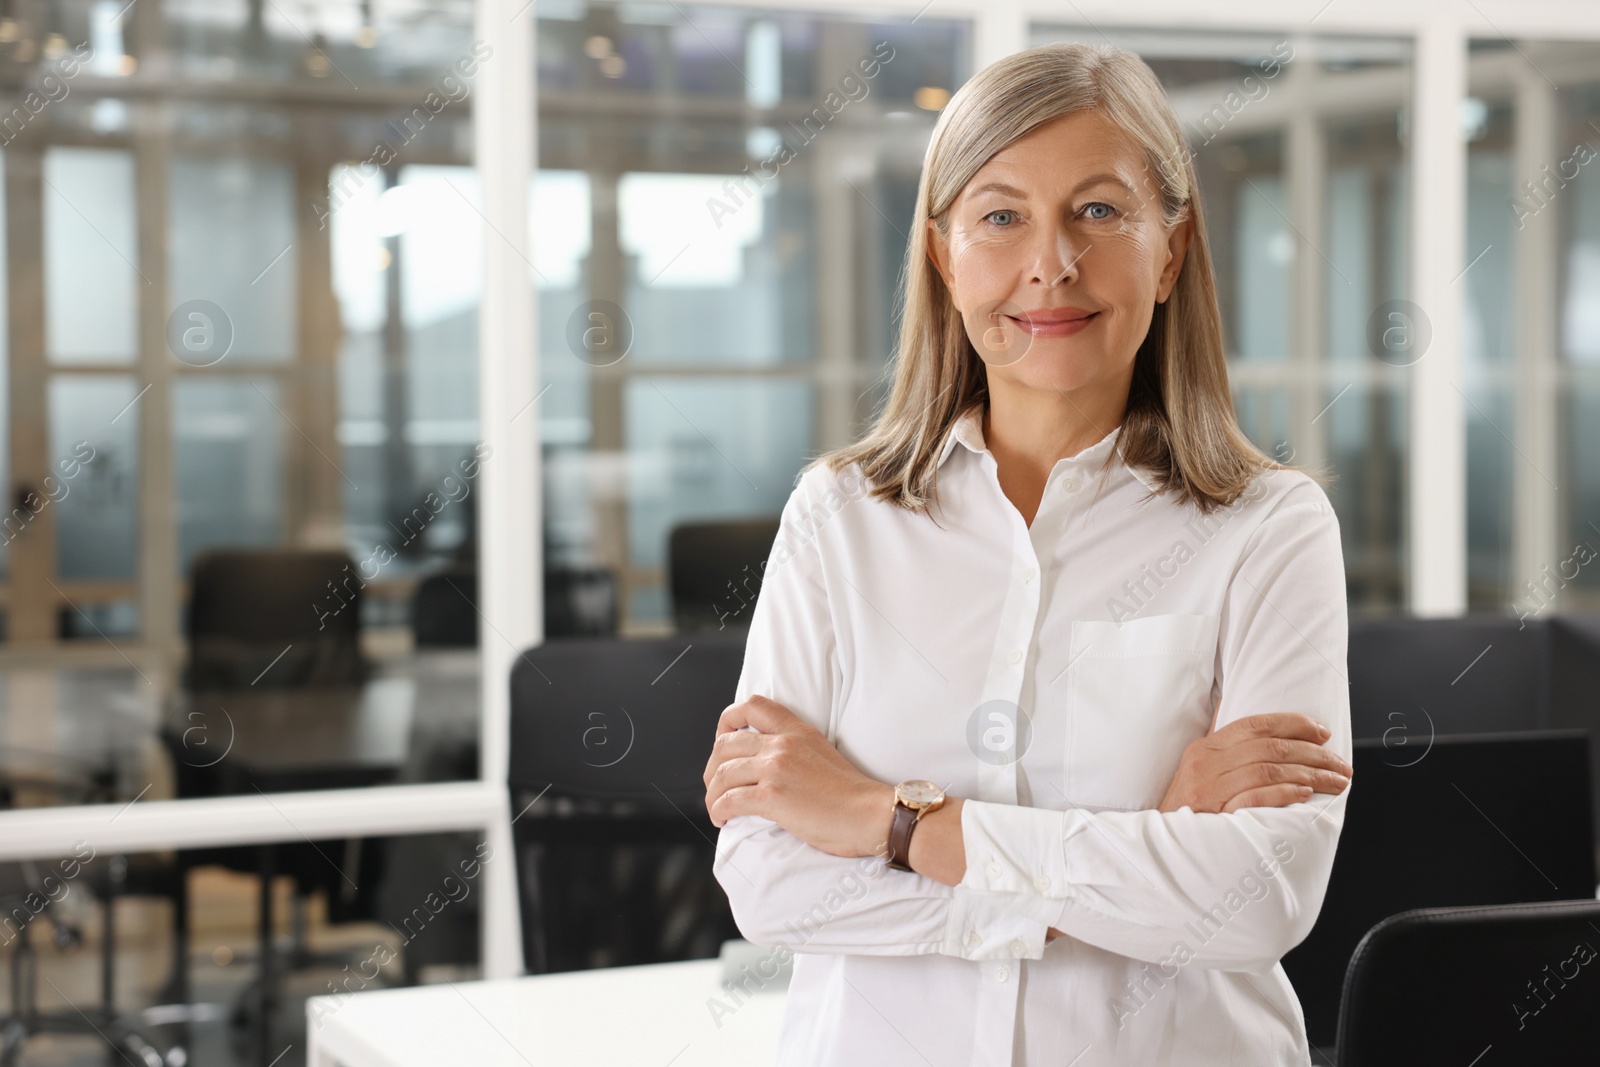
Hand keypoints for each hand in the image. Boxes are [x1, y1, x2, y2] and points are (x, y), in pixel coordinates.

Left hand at [703, 695, 893, 857]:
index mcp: (797, 731)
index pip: (753, 706)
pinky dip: (719, 810)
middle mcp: (782, 744)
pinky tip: (724, 819)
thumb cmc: (851, 794)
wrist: (869, 814)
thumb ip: (795, 750)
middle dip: (713, 767)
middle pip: (726, 744)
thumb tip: (767, 765)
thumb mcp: (822, 753)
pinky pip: (729, 800)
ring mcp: (776, 769)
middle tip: (715, 784)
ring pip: (723, 774)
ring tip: (717, 808)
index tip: (722, 738)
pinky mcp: (772, 796)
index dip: (728, 719)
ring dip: (713, 794)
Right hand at [1158, 713, 1350, 813]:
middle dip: (1314, 754)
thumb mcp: (1197, 769)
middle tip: (1340, 764)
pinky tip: (1307, 795)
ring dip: (1311, 775)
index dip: (1294, 724)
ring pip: (1268, 770)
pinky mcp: (1216, 816)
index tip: (1323, 732)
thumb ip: (1222, 743)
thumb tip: (1240, 708)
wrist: (1164, 848)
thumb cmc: (1187, 809)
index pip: (1255, 725)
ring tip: (1336, 782)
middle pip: (1269, 748)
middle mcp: (1205, 764)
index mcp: (1204, 748)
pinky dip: (1285, 794)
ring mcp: (1209, 791)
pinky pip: (1256, 798)